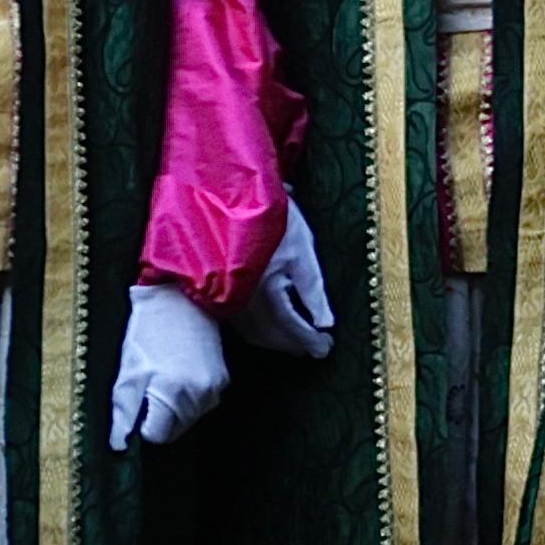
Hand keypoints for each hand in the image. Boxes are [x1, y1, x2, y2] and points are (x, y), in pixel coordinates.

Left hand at [110, 280, 228, 449]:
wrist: (183, 298)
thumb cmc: (149, 332)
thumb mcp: (128, 371)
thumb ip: (124, 412)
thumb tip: (119, 445)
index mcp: (173, 397)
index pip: (155, 436)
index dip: (142, 422)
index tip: (138, 401)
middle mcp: (200, 398)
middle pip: (174, 429)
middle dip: (158, 415)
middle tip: (149, 384)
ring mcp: (215, 389)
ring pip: (188, 417)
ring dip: (173, 406)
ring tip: (165, 374)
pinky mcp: (223, 379)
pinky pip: (201, 402)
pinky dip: (188, 394)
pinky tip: (181, 370)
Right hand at [227, 200, 335, 358]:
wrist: (231, 196)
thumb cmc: (273, 219)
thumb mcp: (302, 249)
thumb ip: (313, 290)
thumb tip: (326, 322)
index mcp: (266, 290)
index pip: (290, 327)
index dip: (309, 340)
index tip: (327, 347)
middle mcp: (242, 298)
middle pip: (270, 334)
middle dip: (295, 345)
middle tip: (318, 348)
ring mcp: (227, 295)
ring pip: (252, 331)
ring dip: (276, 341)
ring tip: (299, 343)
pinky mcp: (217, 290)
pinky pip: (238, 321)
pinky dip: (258, 331)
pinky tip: (272, 329)